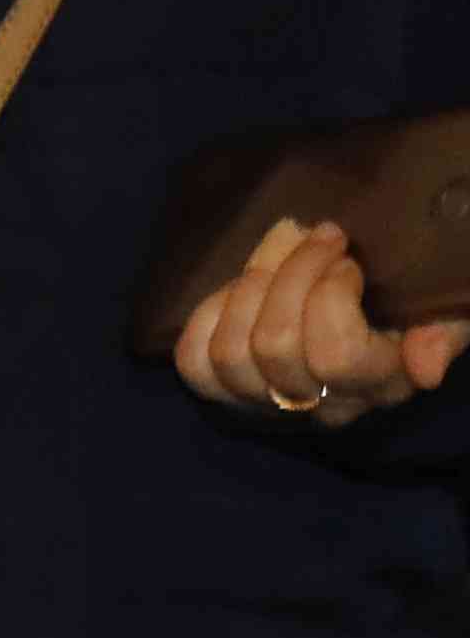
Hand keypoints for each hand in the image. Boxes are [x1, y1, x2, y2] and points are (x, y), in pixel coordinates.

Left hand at [172, 214, 464, 424]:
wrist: (376, 301)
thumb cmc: (418, 298)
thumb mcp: (451, 306)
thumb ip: (448, 330)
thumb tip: (424, 367)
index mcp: (381, 381)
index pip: (336, 355)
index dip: (330, 295)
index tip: (348, 259)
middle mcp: (321, 403)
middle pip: (276, 345)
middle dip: (291, 273)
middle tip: (319, 234)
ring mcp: (268, 402)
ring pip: (231, 353)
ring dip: (251, 284)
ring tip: (283, 245)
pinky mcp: (225, 391)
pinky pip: (194, 363)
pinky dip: (208, 315)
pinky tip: (240, 285)